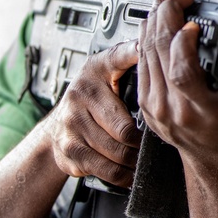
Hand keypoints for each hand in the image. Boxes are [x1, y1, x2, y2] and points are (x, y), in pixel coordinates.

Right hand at [41, 39, 142, 188]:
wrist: (57, 126)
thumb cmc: (93, 97)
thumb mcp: (110, 70)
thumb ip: (130, 57)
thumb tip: (156, 42)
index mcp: (96, 69)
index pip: (118, 58)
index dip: (135, 55)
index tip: (150, 53)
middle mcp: (81, 93)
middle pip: (125, 126)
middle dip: (143, 139)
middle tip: (159, 142)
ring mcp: (72, 124)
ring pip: (117, 151)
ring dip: (136, 159)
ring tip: (146, 157)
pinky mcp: (70, 150)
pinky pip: (106, 169)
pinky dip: (124, 175)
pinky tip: (132, 172)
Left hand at [135, 0, 217, 168]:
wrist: (212, 152)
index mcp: (203, 110)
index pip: (182, 74)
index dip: (184, 45)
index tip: (194, 24)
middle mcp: (174, 108)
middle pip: (159, 52)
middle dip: (168, 15)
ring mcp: (154, 104)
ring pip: (146, 50)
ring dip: (156, 19)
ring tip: (169, 0)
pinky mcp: (144, 99)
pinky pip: (141, 59)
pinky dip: (149, 34)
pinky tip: (158, 20)